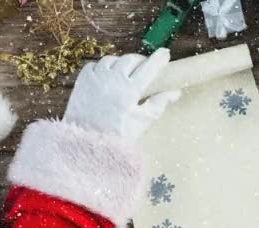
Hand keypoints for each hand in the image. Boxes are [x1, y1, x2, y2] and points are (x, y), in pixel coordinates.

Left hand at [64, 48, 180, 140]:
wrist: (86, 143)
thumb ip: (159, 104)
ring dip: (121, 63)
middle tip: (145, 68)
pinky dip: (103, 67)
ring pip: (112, 59)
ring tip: (126, 72)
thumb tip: (176, 92)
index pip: (149, 68)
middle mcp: (113, 79)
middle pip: (131, 59)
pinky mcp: (82, 80)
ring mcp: (96, 78)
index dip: (159, 59)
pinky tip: (107, 76)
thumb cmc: (117, 136)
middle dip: (141, 61)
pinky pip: (95, 65)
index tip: (165, 53)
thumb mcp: (142, 122)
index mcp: (130, 90)